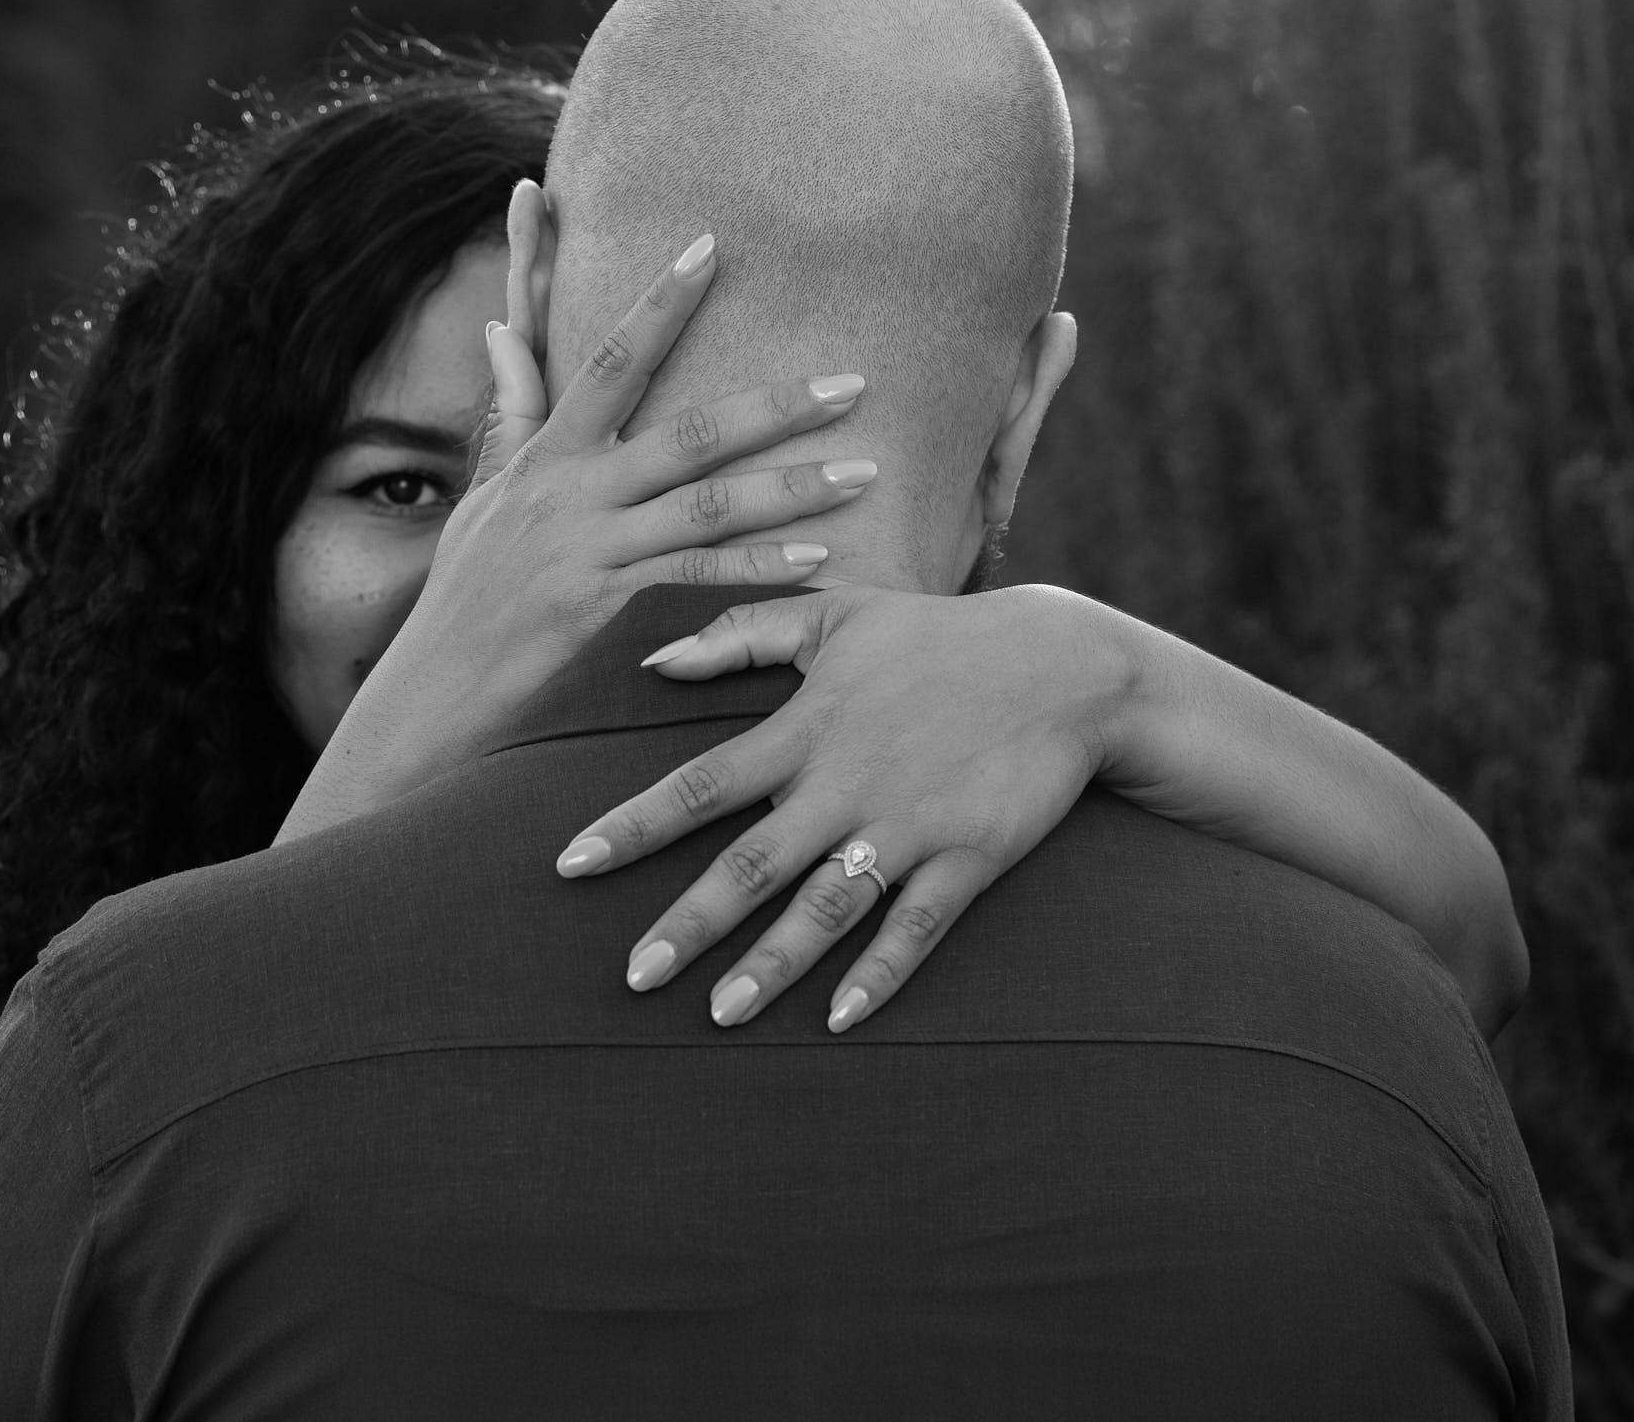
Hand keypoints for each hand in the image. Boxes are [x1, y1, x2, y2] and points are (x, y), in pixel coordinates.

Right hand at [277, 184, 878, 839]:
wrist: (431, 698)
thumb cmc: (463, 600)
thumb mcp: (480, 500)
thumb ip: (508, 417)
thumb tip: (497, 329)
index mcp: (546, 457)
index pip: (613, 360)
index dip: (660, 301)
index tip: (713, 247)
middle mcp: (570, 493)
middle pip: (689, 432)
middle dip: (777, 404)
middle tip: (854, 382)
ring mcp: (588, 552)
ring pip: (707, 506)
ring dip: (792, 488)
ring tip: (863, 474)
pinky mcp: (603, 611)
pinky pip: (696, 581)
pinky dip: (758, 571)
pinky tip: (818, 564)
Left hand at [555, 586, 1135, 1030]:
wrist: (1063, 666)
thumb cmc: (936, 639)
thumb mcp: (836, 615)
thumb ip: (740, 634)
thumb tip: (656, 661)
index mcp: (805, 729)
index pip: (700, 785)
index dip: (633, 826)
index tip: (570, 865)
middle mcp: (845, 783)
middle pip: (751, 864)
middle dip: (689, 922)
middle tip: (634, 978)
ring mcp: (907, 824)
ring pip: (826, 906)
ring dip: (772, 963)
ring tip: (720, 1015)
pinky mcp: (968, 855)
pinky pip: (916, 926)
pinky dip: (879, 972)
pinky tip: (839, 1019)